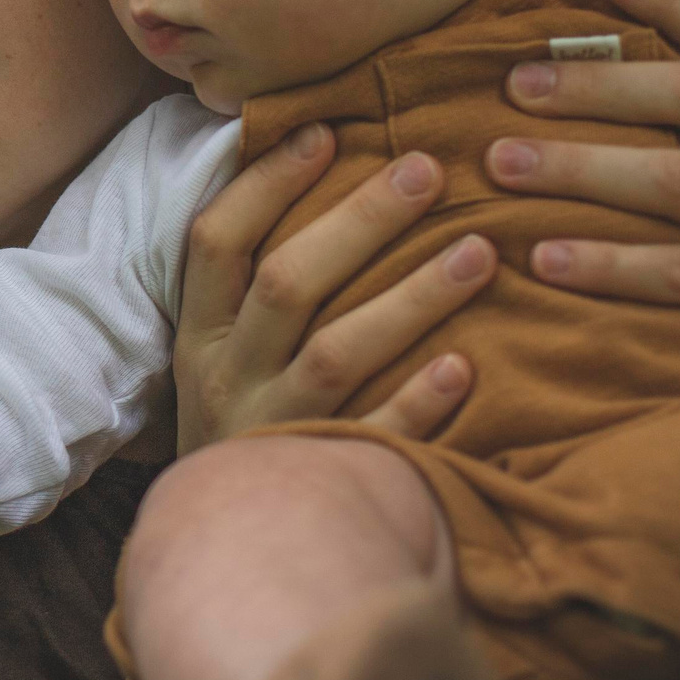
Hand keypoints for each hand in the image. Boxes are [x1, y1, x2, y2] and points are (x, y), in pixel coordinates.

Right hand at [176, 124, 491, 453]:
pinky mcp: (319, 479)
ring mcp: (273, 430)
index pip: (216, 242)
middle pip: (288, 285)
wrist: (231, 548)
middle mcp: (228, 378)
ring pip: (337, 353)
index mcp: (200, 335)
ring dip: (410, 298)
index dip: (265, 185)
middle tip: (427, 170)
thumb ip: (252, 283)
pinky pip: (373, 437)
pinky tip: (465, 368)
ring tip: (480, 252)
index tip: (325, 132)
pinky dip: (417, 403)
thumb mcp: (218, 354)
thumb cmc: (240, 423)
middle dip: (359, 222)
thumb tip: (311, 170)